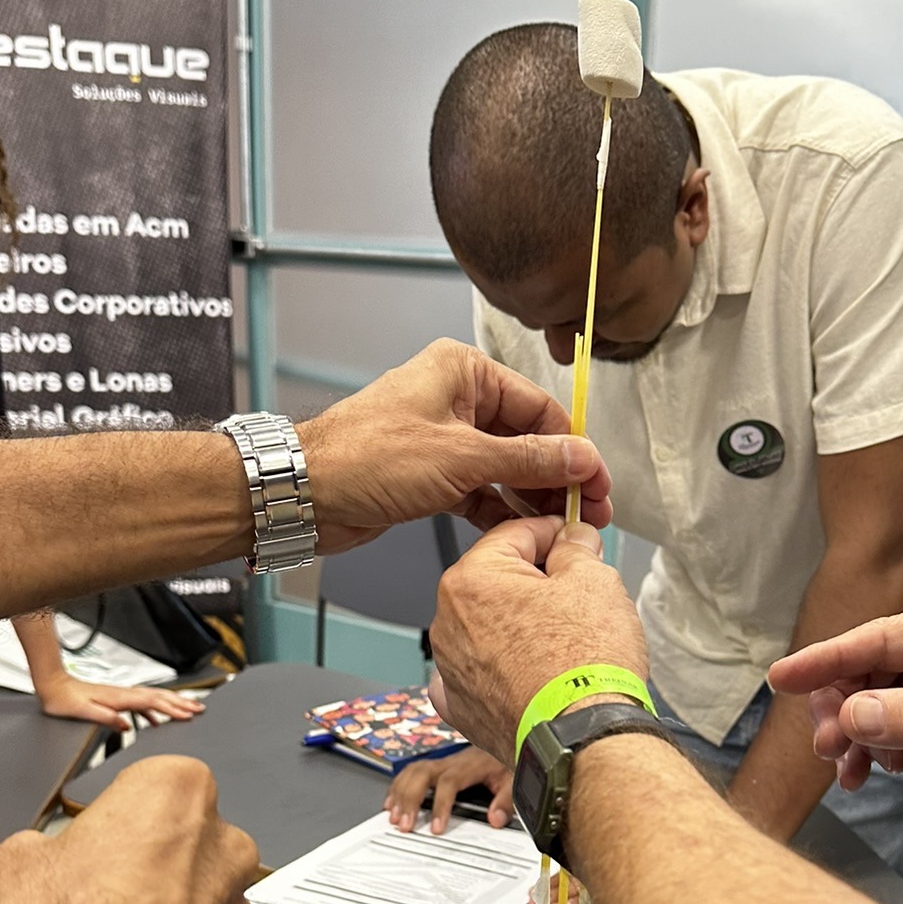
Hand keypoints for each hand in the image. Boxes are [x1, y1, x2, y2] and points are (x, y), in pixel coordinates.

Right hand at [0, 757, 262, 903]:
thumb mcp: (9, 867)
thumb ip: (42, 849)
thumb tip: (43, 862)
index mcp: (177, 797)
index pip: (155, 784)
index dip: (116, 818)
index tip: (90, 844)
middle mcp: (226, 852)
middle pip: (189, 847)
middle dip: (151, 868)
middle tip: (95, 901)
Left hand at [35, 673, 205, 732]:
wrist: (53, 686)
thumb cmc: (64, 700)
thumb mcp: (82, 712)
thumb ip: (104, 717)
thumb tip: (125, 725)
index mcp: (118, 698)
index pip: (152, 702)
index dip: (172, 708)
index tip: (188, 714)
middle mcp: (123, 694)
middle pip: (159, 697)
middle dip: (181, 702)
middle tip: (199, 708)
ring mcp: (121, 695)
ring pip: (153, 698)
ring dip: (173, 703)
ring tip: (189, 709)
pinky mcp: (117, 699)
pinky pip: (143, 704)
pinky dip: (156, 710)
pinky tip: (158, 719)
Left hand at [299, 339, 613, 554]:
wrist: (305, 493)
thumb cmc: (365, 457)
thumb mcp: (462, 457)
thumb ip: (528, 460)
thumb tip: (580, 458)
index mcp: (464, 373)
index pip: (539, 408)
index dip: (573, 448)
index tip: (597, 482)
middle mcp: (455, 400)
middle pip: (526, 440)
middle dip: (558, 478)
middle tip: (588, 512)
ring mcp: (443, 440)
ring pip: (505, 469)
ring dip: (533, 498)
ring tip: (565, 528)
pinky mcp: (431, 476)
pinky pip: (480, 491)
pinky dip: (501, 510)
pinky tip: (523, 530)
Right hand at [386, 747, 513, 831]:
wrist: (503, 740)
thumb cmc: (504, 762)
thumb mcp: (512, 780)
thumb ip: (506, 801)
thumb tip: (495, 819)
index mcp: (469, 766)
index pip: (449, 783)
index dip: (440, 805)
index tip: (435, 827)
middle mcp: (451, 762)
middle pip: (422, 774)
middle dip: (409, 800)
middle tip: (404, 824)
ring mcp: (441, 763)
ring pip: (413, 771)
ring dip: (400, 794)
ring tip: (394, 816)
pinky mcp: (436, 766)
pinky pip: (411, 772)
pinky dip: (398, 787)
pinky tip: (391, 803)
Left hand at [430, 517, 646, 763]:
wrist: (583, 740)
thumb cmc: (586, 665)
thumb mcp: (595, 581)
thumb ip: (576, 548)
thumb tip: (572, 539)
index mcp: (472, 580)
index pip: (515, 534)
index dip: (554, 532)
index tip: (574, 541)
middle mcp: (448, 623)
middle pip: (497, 583)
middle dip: (536, 584)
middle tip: (578, 597)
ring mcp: (451, 669)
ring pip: (489, 628)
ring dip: (520, 627)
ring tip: (564, 643)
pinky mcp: (462, 708)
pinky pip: (480, 674)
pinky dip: (503, 670)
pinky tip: (534, 673)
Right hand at [767, 602, 902, 798]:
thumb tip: (852, 714)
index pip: (883, 638)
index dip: (829, 658)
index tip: (784, 677)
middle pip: (869, 670)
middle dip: (840, 707)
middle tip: (825, 746)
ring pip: (872, 703)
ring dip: (852, 736)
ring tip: (846, 771)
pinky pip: (888, 730)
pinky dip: (871, 753)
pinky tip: (870, 775)